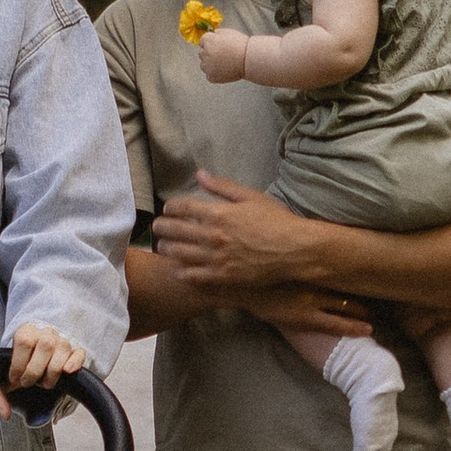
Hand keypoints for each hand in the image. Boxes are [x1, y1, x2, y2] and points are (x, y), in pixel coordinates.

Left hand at [0, 321, 88, 417]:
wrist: (31, 364)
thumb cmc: (17, 369)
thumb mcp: (0, 381)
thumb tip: (5, 413)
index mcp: (25, 332)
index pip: (24, 341)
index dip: (19, 364)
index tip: (15, 379)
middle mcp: (45, 333)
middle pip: (45, 344)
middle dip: (36, 370)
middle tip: (29, 383)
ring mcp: (62, 341)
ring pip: (63, 349)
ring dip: (53, 371)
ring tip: (45, 383)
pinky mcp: (75, 351)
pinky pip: (79, 353)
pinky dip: (75, 363)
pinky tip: (67, 371)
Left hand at [152, 173, 333, 300]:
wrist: (294, 250)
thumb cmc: (276, 221)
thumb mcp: (251, 197)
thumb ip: (222, 187)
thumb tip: (200, 174)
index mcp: (218, 213)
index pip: (182, 207)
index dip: (171, 207)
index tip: (168, 209)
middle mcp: (212, 235)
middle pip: (175, 230)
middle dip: (162, 228)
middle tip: (156, 228)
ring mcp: (216, 258)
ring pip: (179, 253)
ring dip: (166, 249)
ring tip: (162, 247)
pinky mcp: (222, 276)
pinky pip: (193, 275)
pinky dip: (181, 272)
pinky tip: (177, 269)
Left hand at [196, 25, 250, 82]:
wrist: (248, 59)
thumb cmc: (240, 45)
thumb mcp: (228, 33)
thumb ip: (217, 33)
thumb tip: (212, 34)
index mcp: (207, 40)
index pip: (202, 42)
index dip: (211, 44)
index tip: (218, 46)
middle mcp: (204, 53)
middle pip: (202, 54)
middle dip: (209, 54)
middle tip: (223, 55)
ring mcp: (207, 66)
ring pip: (204, 65)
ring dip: (211, 64)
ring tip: (225, 63)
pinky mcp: (211, 77)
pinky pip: (209, 75)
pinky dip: (215, 74)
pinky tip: (225, 70)